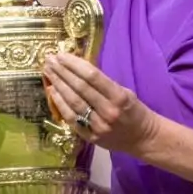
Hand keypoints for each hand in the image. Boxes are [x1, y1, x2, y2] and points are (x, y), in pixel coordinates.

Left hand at [41, 51, 160, 156]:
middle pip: (80, 88)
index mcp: (119, 97)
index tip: (61, 55)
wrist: (143, 138)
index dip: (74, 64)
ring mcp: (98, 126)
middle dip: (62, 72)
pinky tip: (52, 91)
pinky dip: (60, 104)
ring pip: (73, 103)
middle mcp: (108, 112)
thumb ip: (104, 84)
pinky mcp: (91, 137)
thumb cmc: (134, 112)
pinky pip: (72, 119)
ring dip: (58, 85)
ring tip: (48, 72)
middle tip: (49, 60)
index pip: (92, 76)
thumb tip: (78, 69)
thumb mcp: (126, 92)